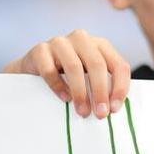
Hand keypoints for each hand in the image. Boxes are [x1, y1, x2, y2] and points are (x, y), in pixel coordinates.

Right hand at [4, 30, 130, 119]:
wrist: (33, 73)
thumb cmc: (68, 79)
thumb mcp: (90, 79)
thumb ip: (103, 88)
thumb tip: (114, 110)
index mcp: (100, 45)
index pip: (119, 65)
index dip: (120, 88)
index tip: (114, 109)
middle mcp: (82, 39)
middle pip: (97, 65)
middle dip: (100, 92)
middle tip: (100, 114)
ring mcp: (60, 43)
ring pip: (74, 67)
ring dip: (80, 92)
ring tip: (82, 112)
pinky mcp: (40, 50)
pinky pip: (50, 70)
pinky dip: (58, 86)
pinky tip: (64, 99)